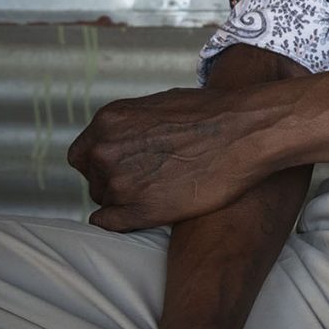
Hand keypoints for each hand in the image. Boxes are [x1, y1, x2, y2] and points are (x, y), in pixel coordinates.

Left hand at [72, 85, 284, 232]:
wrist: (246, 131)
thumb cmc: (212, 114)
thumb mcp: (158, 105)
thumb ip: (130, 125)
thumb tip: (122, 141)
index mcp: (108, 122)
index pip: (82, 155)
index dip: (101, 164)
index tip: (122, 167)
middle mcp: (105, 151)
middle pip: (94, 179)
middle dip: (115, 180)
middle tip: (148, 178)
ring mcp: (121, 182)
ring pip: (106, 201)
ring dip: (127, 199)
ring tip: (162, 189)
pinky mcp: (140, 210)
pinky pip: (110, 223)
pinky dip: (120, 221)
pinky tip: (145, 212)